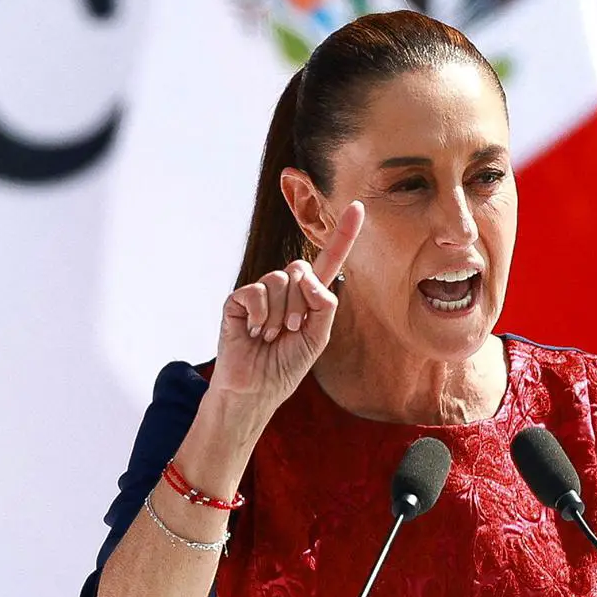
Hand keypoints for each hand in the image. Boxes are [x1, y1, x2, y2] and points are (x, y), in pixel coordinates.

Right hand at [209, 201, 363, 420]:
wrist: (256, 389)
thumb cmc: (286, 365)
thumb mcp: (318, 337)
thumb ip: (324, 305)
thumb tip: (305, 276)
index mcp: (310, 296)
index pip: (329, 259)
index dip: (343, 234)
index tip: (359, 207)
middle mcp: (286, 288)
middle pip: (302, 269)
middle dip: (300, 303)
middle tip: (289, 331)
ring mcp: (261, 292)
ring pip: (280, 280)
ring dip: (280, 315)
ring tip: (270, 336)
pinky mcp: (238, 300)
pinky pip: (256, 291)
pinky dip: (260, 315)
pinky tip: (254, 332)